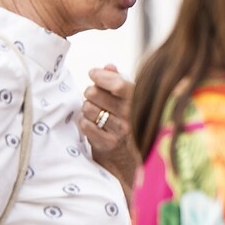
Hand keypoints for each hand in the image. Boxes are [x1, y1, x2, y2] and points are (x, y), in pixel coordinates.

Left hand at [81, 65, 139, 189]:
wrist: (130, 158)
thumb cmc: (128, 122)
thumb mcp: (129, 100)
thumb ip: (119, 81)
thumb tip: (108, 66)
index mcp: (140, 101)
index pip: (118, 84)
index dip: (101, 76)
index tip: (93, 74)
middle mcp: (132, 115)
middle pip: (95, 93)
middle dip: (90, 93)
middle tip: (94, 98)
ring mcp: (121, 130)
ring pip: (88, 108)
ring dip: (86, 109)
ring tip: (94, 113)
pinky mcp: (108, 143)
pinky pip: (85, 125)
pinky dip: (84, 122)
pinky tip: (92, 125)